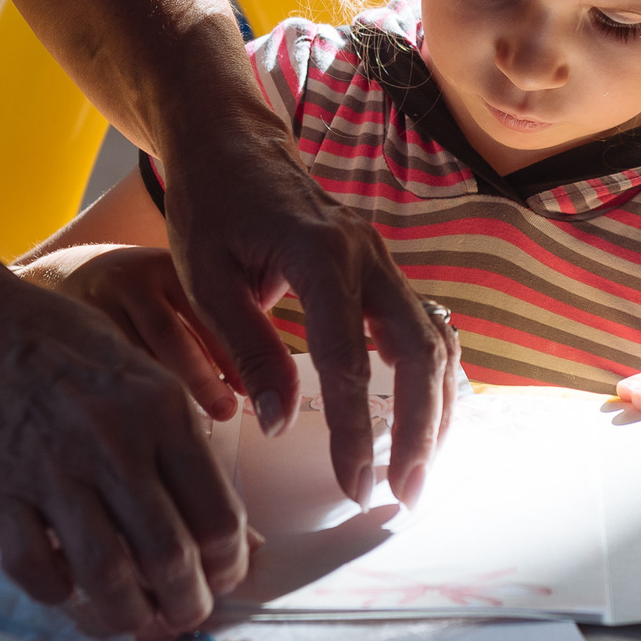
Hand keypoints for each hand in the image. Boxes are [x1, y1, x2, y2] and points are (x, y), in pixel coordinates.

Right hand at [0, 274, 245, 640]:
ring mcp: (54, 471)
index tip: (224, 578)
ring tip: (138, 618)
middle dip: (187, 604)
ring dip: (130, 614)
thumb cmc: (81, 359)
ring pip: (107, 575)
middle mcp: (114, 444)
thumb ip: (193, 461)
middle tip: (185, 614)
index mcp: (164, 414)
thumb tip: (238, 541)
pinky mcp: (0, 492)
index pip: (218, 517)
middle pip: (169, 557)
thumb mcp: (154, 387)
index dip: (230, 566)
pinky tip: (69, 587)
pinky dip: (58, 593)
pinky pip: (36, 569)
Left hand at [159, 112, 455, 511]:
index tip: (354, 487)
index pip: (348, 361)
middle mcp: (366, 255)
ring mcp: (382, 260)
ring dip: (435, 411)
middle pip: (418, 354)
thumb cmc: (209, 207)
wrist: (232, 145)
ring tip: (417, 473)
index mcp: (320, 254)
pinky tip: (424, 423)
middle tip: (403, 495)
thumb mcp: (206, 279)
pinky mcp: (382, 270)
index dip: (353, 431)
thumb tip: (280, 423)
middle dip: (417, 431)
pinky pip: (425, 328)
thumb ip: (247, 349)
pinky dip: (433, 379)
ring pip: (434, 342)